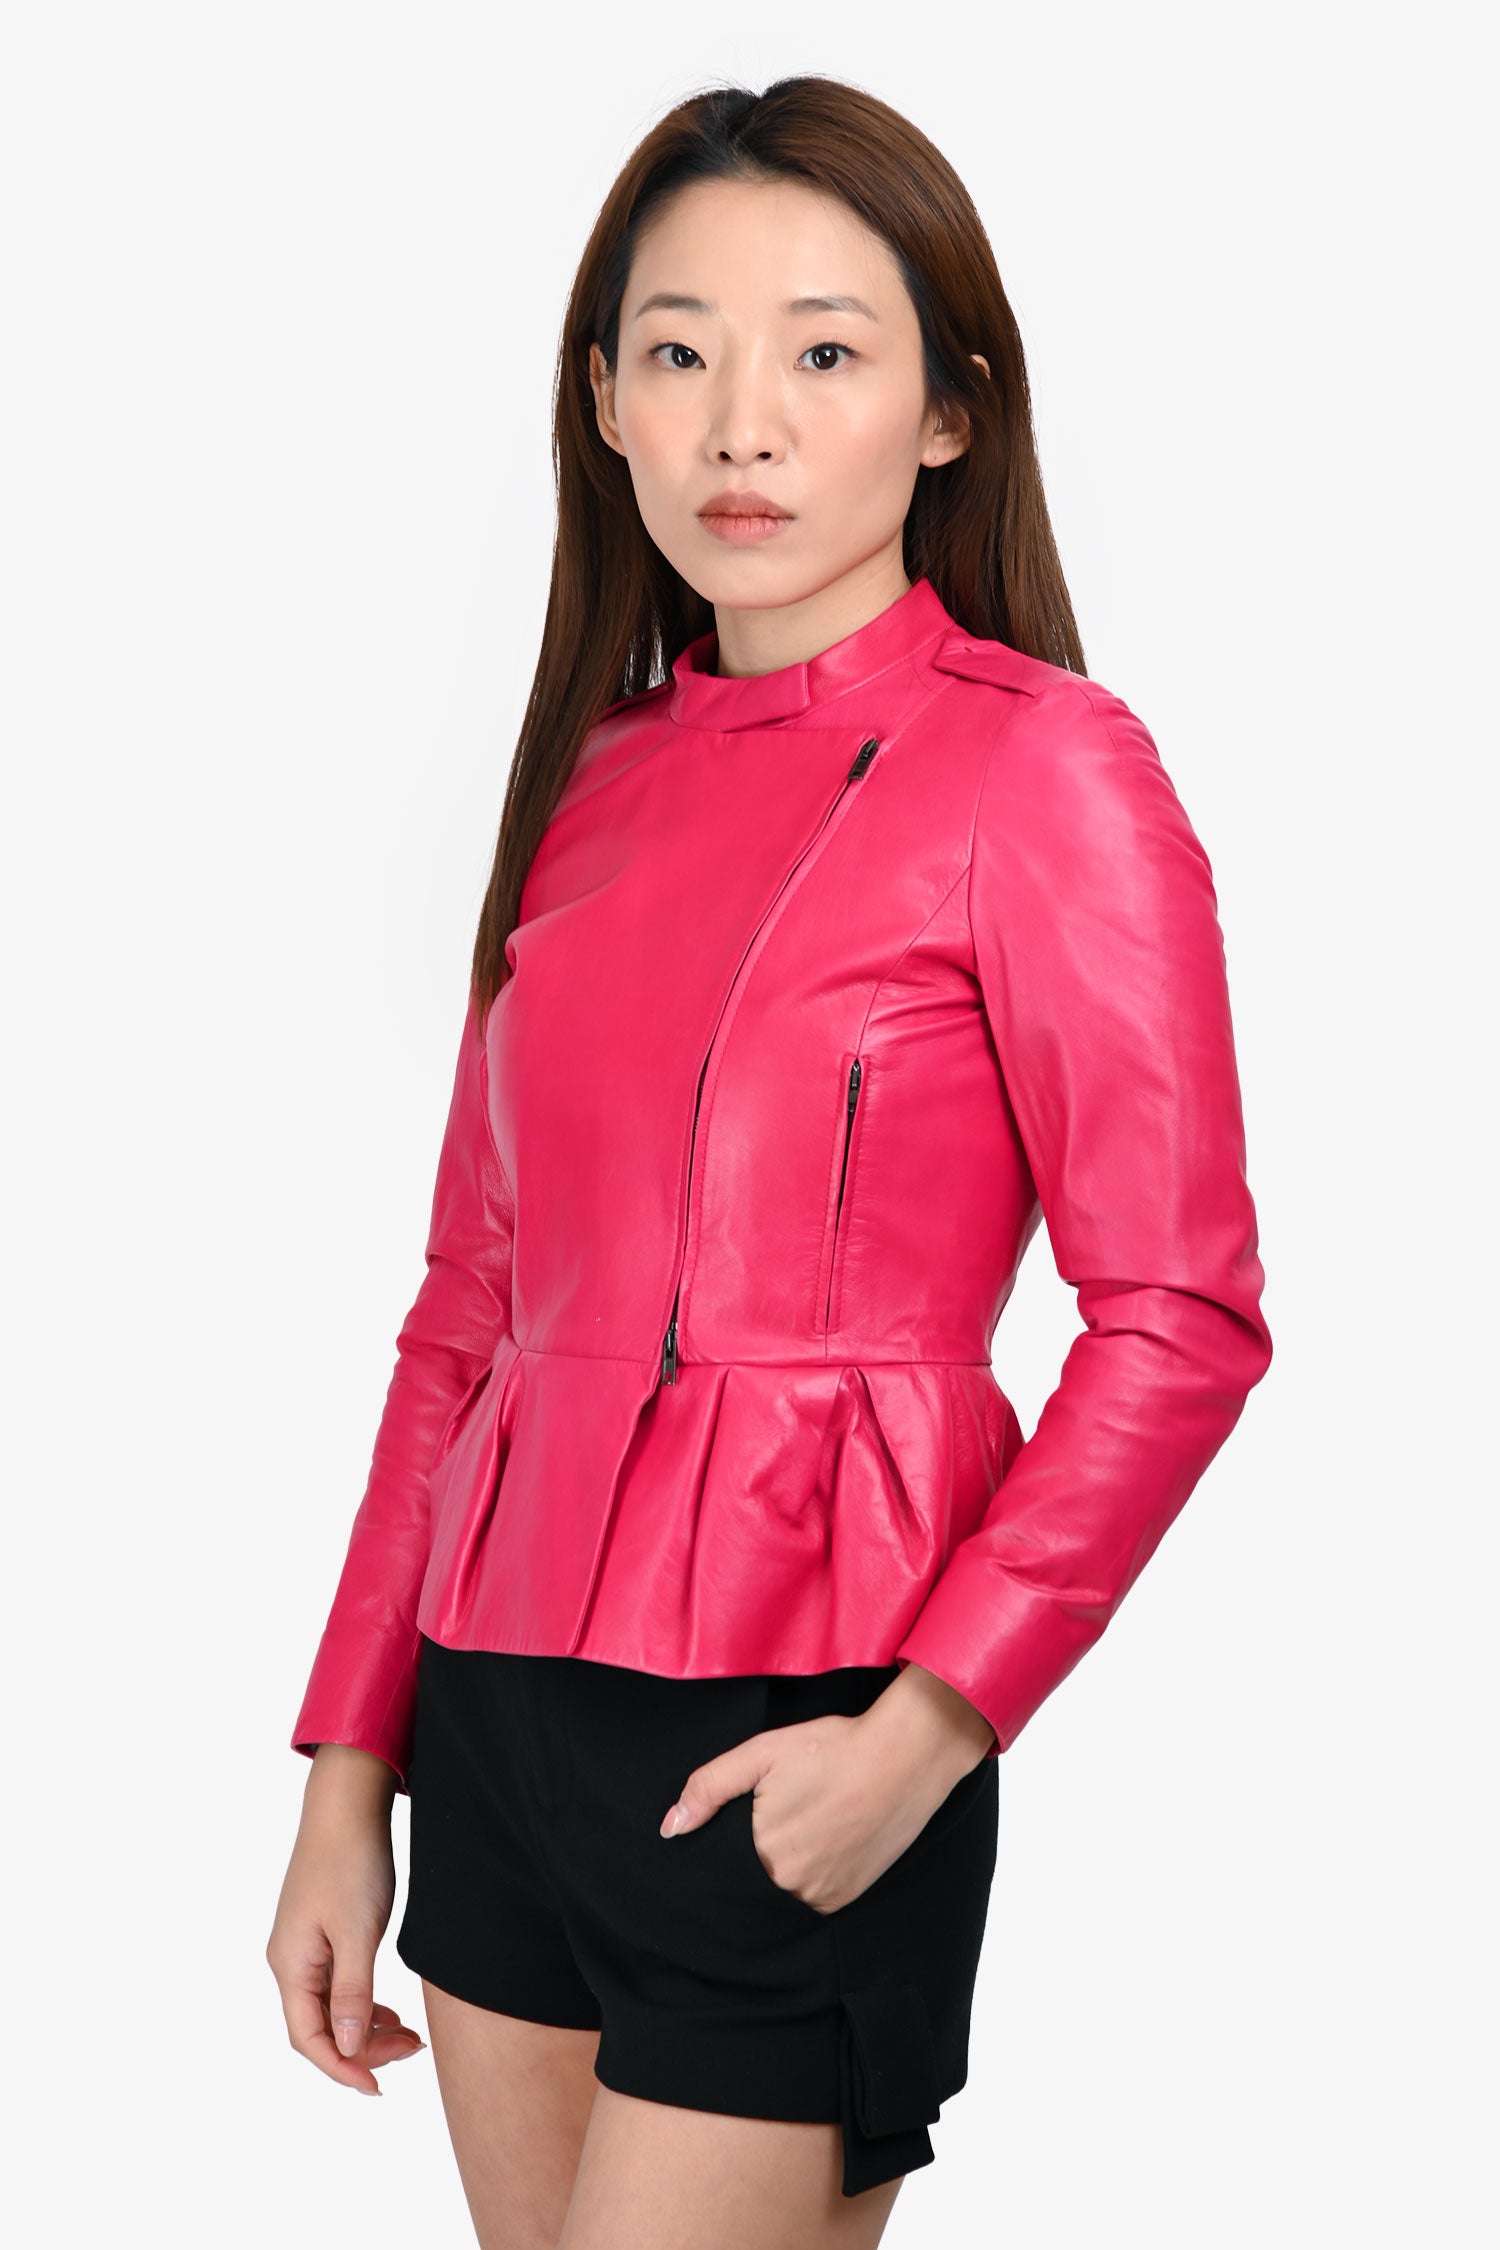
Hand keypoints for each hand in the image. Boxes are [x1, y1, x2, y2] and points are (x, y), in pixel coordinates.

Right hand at [266, 1745, 426, 2094]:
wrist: (346, 1805)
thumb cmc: (350, 1862)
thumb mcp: (357, 1932)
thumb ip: (352, 1993)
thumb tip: (348, 2048)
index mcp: (290, 1965)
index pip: (309, 2039)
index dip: (342, 2068)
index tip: (378, 2087)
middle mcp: (289, 1960)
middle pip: (318, 2028)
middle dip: (362, 2049)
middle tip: (411, 2052)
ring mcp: (303, 1945)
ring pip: (330, 2007)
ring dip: (366, 2027)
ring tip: (409, 2037)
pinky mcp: (321, 1931)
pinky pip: (336, 1984)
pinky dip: (362, 2003)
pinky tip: (389, 2010)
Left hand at [658, 1679, 987, 1914]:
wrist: (906, 1756)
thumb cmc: (832, 1748)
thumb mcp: (762, 1753)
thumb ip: (710, 1788)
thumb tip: (670, 1827)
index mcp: (765, 1855)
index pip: (726, 1864)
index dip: (732, 1841)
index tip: (756, 1814)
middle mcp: (793, 1887)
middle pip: (755, 1876)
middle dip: (759, 1849)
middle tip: (787, 1809)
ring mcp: (824, 1897)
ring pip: (782, 1888)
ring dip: (785, 1864)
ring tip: (806, 1819)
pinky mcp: (847, 1898)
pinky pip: (812, 1894)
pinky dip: (811, 1872)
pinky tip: (823, 1836)